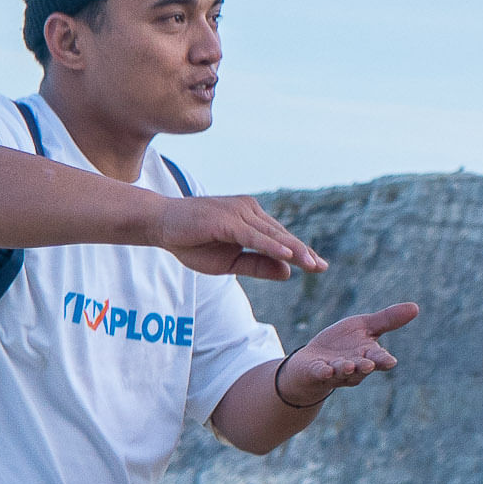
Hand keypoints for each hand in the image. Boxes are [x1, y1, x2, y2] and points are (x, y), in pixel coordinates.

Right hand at [153, 193, 326, 280]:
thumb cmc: (192, 242)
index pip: (280, 238)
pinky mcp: (227, 218)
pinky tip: (287, 256)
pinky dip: (271, 246)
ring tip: (312, 264)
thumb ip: (258, 265)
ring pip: (271, 236)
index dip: (300, 252)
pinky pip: (253, 236)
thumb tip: (288, 272)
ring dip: (293, 250)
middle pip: (281, 235)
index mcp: (251, 220)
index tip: (319, 266)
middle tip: (322, 267)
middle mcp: (249, 211)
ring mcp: (239, 212)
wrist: (160, 226)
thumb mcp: (229, 262)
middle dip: (303, 252)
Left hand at [270, 303, 419, 405]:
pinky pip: (321, 373)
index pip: (379, 359)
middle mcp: (355, 367)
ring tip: (348, 366)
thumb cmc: (342, 343)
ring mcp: (335, 372)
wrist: (313, 360)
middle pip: (363, 367)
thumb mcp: (364, 326)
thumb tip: (416, 307)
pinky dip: (323, 372)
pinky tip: (325, 370)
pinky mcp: (317, 372)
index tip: (389, 361)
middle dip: (365, 366)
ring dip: (345, 369)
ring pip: (343, 372)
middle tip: (369, 365)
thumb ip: (388, 320)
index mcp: (368, 355)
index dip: (383, 360)